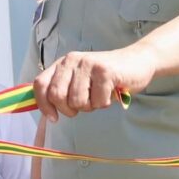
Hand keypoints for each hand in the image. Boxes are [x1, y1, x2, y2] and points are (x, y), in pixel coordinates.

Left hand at [32, 46, 157, 120]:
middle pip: (56, 95)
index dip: (44, 105)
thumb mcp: (80, 80)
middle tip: (84, 105)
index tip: (54, 118)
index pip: (40, 84)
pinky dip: (104, 103)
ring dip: (90, 106)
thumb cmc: (106, 77)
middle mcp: (72, 60)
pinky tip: (110, 92)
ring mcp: (88, 64)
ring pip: (77, 102)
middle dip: (70, 109)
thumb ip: (64, 90)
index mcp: (63, 63)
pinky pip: (97, 102)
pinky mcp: (105, 71)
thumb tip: (47, 113)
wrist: (137, 61)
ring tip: (99, 96)